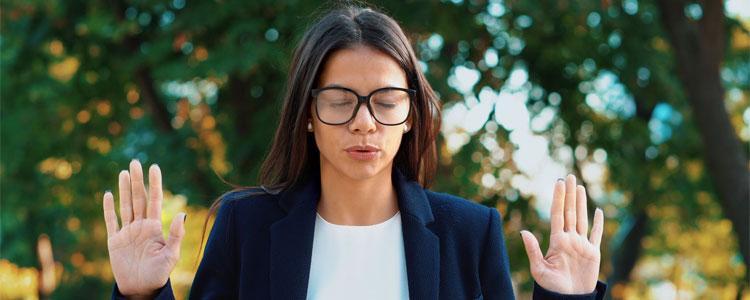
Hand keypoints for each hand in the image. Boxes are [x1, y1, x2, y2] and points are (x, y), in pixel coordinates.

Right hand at [102, 159, 185, 297]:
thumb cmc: (159, 274)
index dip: (154, 183)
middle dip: (137, 180)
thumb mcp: (170, 255)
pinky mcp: (114, 241)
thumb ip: (176, 235)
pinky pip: (111, 221)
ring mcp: (127, 232)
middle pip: (138, 198)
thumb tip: (182, 214)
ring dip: (125, 189)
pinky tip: (108, 194)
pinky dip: (109, 208)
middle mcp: (141, 226)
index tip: (154, 166)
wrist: (141, 288)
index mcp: (155, 227)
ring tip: (124, 172)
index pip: (154, 200)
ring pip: (125, 205)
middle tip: (135, 161)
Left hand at [520, 174, 603, 293]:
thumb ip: (532, 250)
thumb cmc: (551, 287)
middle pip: (569, 211)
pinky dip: (598, 223)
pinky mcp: (593, 253)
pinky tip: (598, 210)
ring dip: (581, 203)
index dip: (558, 198)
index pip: (557, 214)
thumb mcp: (539, 269)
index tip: (559, 183)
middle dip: (569, 194)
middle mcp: (569, 239)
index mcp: (557, 241)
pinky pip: (596, 234)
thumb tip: (523, 232)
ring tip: (580, 187)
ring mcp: (581, 245)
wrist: (568, 299)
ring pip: (582, 218)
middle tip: (569, 176)